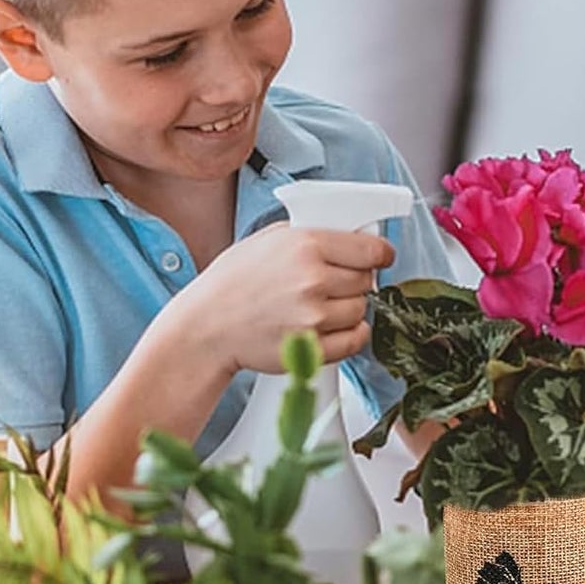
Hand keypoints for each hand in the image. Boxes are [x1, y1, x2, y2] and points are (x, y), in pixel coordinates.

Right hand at [177, 223, 396, 376]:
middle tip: (332, 284)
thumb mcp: (265, 240)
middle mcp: (312, 279)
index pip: (371, 249)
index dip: (379, 254)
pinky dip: (350, 336)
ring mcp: (313, 316)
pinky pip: (355, 340)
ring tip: (319, 307)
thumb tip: (346, 235)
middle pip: (366, 281)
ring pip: (360, 311)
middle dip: (355, 282)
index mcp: (305, 245)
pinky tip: (331, 327)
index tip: (379, 258)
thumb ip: (308, 235)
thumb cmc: (230, 284)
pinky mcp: (312, 348)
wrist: (205, 328)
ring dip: (348, 310)